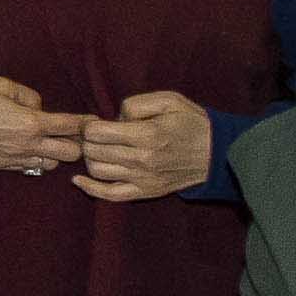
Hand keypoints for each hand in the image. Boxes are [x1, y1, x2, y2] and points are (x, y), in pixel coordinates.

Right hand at [0, 74, 81, 177]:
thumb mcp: (4, 85)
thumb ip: (30, 96)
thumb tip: (39, 107)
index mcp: (32, 122)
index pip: (71, 126)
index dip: (86, 122)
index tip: (93, 121)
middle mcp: (29, 145)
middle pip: (70, 153)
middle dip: (75, 143)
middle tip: (72, 135)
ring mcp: (16, 158)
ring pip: (52, 165)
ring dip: (55, 154)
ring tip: (49, 143)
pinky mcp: (3, 166)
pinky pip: (30, 168)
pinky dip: (35, 160)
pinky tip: (28, 149)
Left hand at [75, 89, 214, 202]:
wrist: (217, 153)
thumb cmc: (191, 123)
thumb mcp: (168, 101)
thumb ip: (135, 104)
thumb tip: (113, 118)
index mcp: (147, 135)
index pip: (97, 133)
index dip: (90, 125)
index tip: (96, 123)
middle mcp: (142, 160)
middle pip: (93, 151)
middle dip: (87, 140)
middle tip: (95, 135)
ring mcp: (143, 179)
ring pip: (96, 171)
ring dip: (90, 159)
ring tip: (99, 150)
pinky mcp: (145, 192)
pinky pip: (109, 195)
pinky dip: (90, 188)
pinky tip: (78, 179)